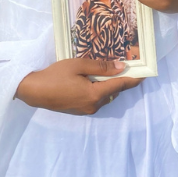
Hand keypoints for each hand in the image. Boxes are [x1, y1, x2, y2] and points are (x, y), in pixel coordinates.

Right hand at [15, 58, 142, 114]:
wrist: (32, 91)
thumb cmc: (53, 76)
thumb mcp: (77, 65)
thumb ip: (100, 67)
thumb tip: (121, 67)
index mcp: (95, 94)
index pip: (120, 85)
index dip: (134, 79)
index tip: (145, 74)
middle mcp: (94, 105)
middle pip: (113, 92)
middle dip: (118, 80)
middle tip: (123, 68)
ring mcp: (86, 110)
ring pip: (104, 96)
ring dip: (106, 85)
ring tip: (103, 73)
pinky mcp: (79, 111)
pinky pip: (95, 100)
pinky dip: (97, 90)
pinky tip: (89, 82)